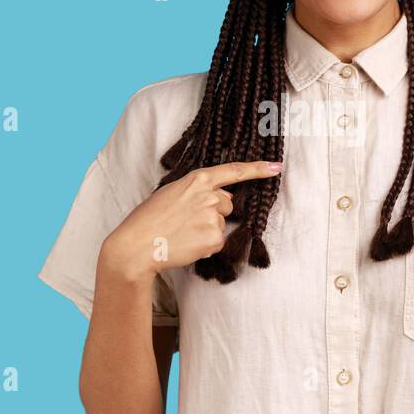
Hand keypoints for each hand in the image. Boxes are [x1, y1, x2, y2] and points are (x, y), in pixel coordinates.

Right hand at [101, 160, 282, 279]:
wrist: (136, 246)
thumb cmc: (148, 219)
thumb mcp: (171, 193)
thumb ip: (196, 191)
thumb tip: (219, 199)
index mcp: (197, 180)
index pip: (233, 171)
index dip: (258, 169)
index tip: (276, 167)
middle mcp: (209, 196)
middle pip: (227, 204)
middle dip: (214, 212)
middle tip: (187, 221)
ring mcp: (213, 217)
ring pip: (221, 225)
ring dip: (207, 231)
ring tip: (182, 234)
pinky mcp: (214, 238)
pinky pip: (217, 242)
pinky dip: (205, 246)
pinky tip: (187, 245)